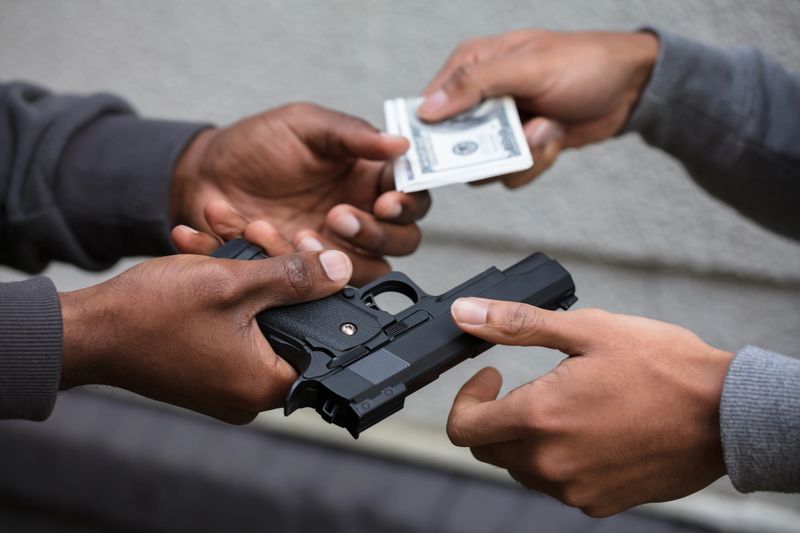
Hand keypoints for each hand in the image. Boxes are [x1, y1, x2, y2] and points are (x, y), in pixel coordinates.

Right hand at [58, 231, 352, 423]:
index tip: (313, 254)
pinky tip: (205, 250)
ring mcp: (228, 379)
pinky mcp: (210, 365)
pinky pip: (233, 322)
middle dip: (276, 265)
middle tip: (261, 232)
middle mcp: (250, 391)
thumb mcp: (232, 284)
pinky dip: (225, 287)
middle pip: (290, 320)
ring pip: (258, 314)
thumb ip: (293, 278)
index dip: (322, 291)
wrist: (86, 330)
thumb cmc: (149, 316)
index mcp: (266, 383)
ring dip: (245, 267)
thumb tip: (338, 270)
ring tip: (222, 230)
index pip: (322, 341)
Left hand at [171, 103, 430, 284]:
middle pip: (401, 241)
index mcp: (369, 178)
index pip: (412, 197)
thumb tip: (400, 143)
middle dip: (375, 234)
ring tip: (300, 235)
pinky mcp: (303, 272)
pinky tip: (261, 236)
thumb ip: (353, 134)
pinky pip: (316, 284)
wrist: (204, 174)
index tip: (386, 201)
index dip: (407, 204)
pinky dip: (289, 263)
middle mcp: (361, 216)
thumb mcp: (306, 126)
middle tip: (338, 217)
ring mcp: (334, 248)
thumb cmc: (259, 143)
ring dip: (338, 258)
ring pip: (366, 270)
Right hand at [419, 30, 658, 187]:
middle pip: (455, 145)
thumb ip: (474, 85)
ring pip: (486, 166)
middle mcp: (481, 97)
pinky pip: (513, 172)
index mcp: (472, 65)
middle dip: (490, 149)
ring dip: (522, 155)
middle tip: (523, 133)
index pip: (430, 104)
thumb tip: (426, 108)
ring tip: (548, 127)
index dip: (430, 131)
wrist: (630, 88)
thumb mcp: (527, 67)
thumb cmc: (583, 63)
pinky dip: (538, 160)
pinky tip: (557, 134)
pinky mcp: (522, 146)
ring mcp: (502, 125)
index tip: (441, 149)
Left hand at [446, 297, 732, 516]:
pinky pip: (559, 484)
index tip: (489, 377)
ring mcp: (575, 489)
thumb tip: (466, 314)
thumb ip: (515, 324)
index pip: (463, 427)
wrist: (727, 415)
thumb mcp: (586, 330)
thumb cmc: (664, 369)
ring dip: (529, 438)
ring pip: (522, 468)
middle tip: (529, 388)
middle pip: (489, 449)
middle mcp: (550, 463)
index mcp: (539, 418)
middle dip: (496, 416)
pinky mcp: (599, 502)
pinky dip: (561, 459)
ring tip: (569, 406)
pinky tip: (591, 431)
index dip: (467, 398)